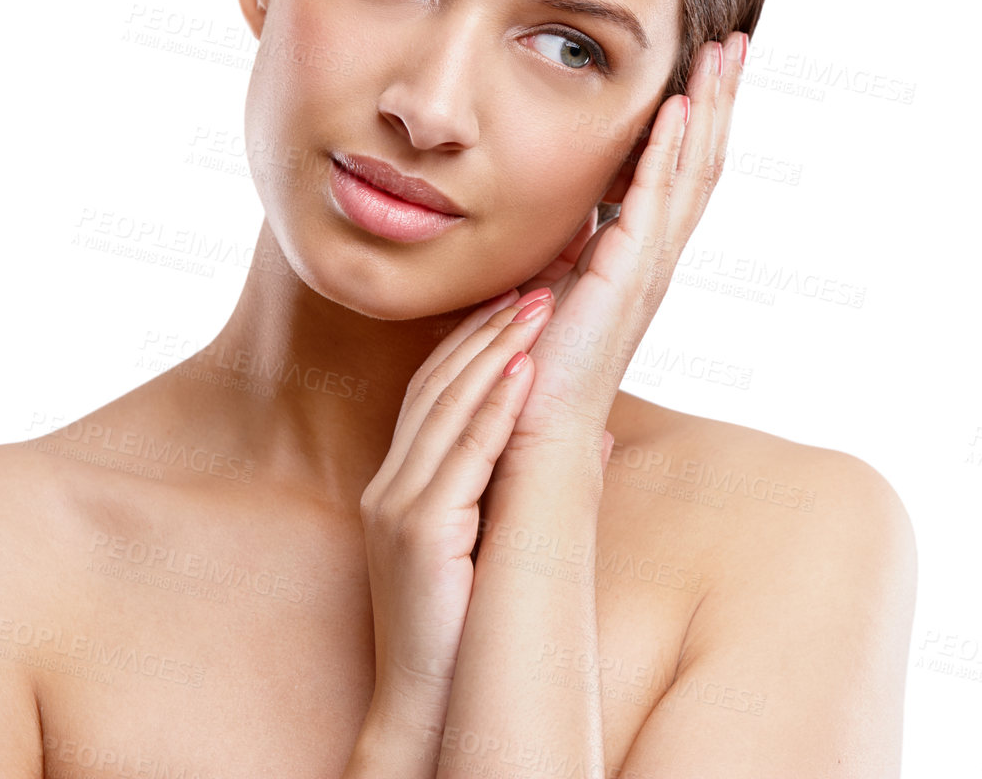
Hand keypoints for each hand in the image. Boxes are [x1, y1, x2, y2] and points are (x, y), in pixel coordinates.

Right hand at [354, 286, 555, 741]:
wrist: (430, 704)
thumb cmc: (463, 628)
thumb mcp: (493, 541)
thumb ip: (526, 483)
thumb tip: (590, 438)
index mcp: (405, 483)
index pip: (438, 389)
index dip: (477, 337)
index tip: (522, 294)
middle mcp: (391, 485)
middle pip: (438, 383)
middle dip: (488, 326)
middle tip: (537, 278)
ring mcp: (398, 505)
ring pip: (446, 406)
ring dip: (495, 350)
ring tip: (539, 304)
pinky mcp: (417, 531)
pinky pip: (459, 454)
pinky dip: (491, 407)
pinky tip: (523, 370)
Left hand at [499, 34, 747, 475]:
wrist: (530, 440)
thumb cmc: (530, 376)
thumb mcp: (544, 287)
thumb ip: (559, 251)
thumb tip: (554, 219)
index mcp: (638, 260)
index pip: (679, 174)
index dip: (697, 119)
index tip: (706, 66)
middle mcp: (654, 260)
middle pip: (701, 162)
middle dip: (718, 99)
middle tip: (735, 41)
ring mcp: (646, 269)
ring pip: (692, 172)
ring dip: (708, 109)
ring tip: (724, 53)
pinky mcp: (624, 279)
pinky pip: (653, 201)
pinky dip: (667, 151)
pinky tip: (675, 106)